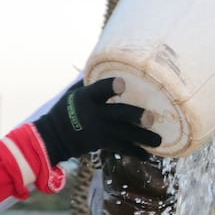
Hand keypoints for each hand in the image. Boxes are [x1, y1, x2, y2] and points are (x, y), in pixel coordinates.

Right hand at [33, 78, 161, 164]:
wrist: (56, 136)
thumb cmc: (69, 108)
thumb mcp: (75, 92)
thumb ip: (92, 81)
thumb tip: (106, 60)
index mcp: (87, 97)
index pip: (99, 89)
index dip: (110, 86)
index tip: (122, 83)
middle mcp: (95, 114)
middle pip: (119, 114)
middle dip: (135, 116)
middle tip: (150, 118)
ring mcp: (100, 131)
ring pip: (125, 134)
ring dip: (143, 138)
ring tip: (158, 140)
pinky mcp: (103, 144)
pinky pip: (123, 148)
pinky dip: (136, 152)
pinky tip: (149, 154)